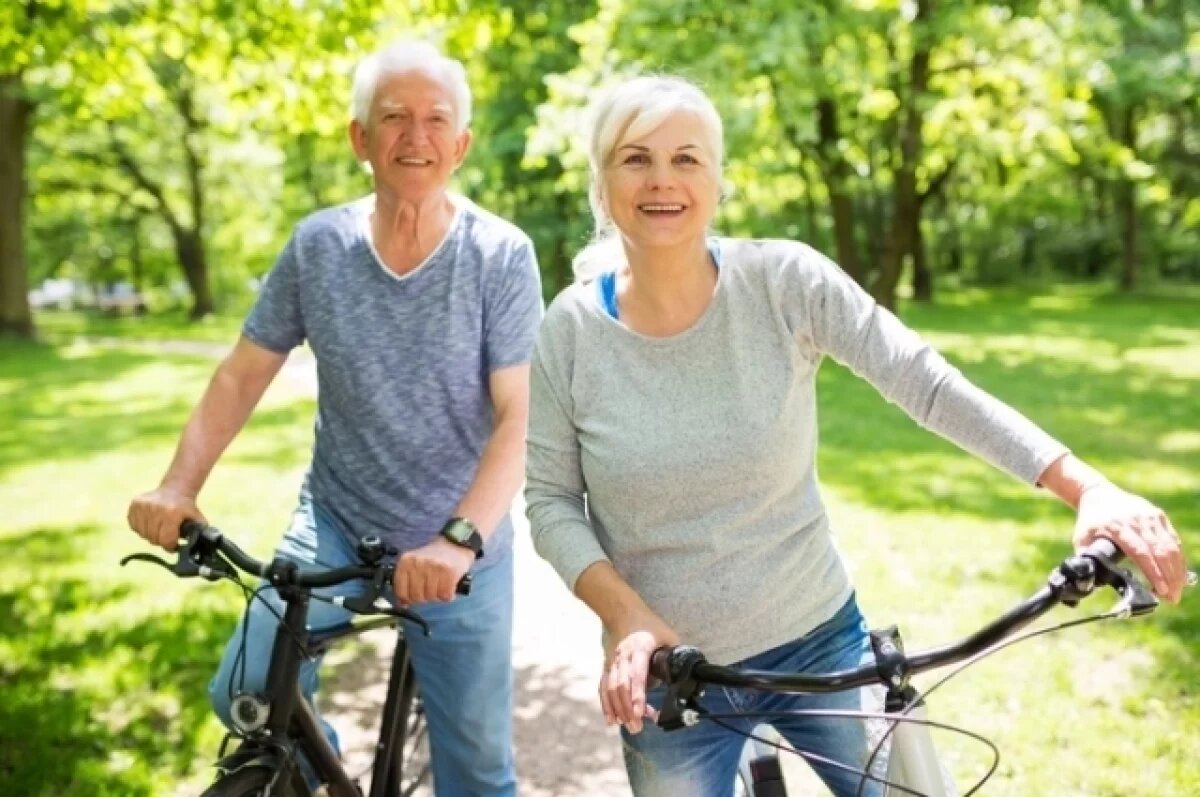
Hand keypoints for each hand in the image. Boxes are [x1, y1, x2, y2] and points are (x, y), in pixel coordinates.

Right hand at [127, 486, 203, 550]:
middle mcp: (155, 508)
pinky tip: (150, 523)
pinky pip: (134, 526)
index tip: (174, 546)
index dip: (170, 546)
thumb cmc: (186, 508)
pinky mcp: (135, 504)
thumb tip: (196, 548)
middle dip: (161, 541)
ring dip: (151, 535)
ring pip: (143, 534)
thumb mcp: (196, 519)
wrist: (175, 489)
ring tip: (159, 529)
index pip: (165, 540)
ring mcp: (143, 506)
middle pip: (153, 539)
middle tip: (167, 537)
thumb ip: (198, 533)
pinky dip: (141, 528)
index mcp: (171, 513)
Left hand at [393, 537, 473, 603]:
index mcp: (406, 561)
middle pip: (417, 596)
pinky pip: (445, 595)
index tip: (414, 597)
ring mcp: (434, 567)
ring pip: (431, 597)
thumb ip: (405, 583)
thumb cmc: (432, 558)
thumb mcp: (414, 566)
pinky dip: (448, 596)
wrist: (454, 544)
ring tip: (440, 587)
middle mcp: (418, 563)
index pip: (401, 591)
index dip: (408, 599)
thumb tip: (402, 604)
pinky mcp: (450, 572)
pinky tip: (448, 588)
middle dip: (424, 598)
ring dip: (437, 596)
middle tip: (430, 590)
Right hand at [600, 619, 679, 733]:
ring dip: (618, 709)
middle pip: (622, 686)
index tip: (640, 712)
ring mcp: (613, 662)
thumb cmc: (649, 625)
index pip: (637, 674)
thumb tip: (692, 673)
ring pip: (611, 689)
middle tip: (638, 727)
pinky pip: (603, 687)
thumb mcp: (668, 635)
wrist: (623, 612)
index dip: (637, 694)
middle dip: (628, 708)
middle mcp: (624, 656)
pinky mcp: (607, 666)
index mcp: (640, 648)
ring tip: (629, 726)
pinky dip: (606, 704)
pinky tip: (611, 720)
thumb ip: (677, 653)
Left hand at [1074, 483, 1186, 603]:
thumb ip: (1086, 558)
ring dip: (1177, 570)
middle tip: (1172, 598)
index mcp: (1118, 527)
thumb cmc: (1090, 521)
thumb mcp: (1081, 538)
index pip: (1141, 552)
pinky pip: (1172, 539)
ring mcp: (1150, 517)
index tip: (1161, 591)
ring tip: (1177, 590)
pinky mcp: (1158, 516)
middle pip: (1160, 551)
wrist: (1098, 494)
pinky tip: (1179, 574)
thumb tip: (1088, 579)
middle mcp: (1137, 520)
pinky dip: (1178, 558)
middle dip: (1169, 577)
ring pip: (1171, 546)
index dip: (1153, 573)